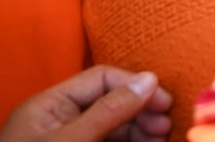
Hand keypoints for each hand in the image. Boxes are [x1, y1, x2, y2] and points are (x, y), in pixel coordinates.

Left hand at [0, 67, 173, 141]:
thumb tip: (149, 79)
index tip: (164, 102)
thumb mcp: (72, 141)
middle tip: (165, 125)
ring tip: (161, 138)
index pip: (101, 79)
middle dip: (141, 111)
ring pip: (113, 126)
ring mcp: (68, 140)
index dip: (135, 85)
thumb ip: (109, 110)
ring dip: (140, 130)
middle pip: (110, 102)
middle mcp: (59, 119)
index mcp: (49, 105)